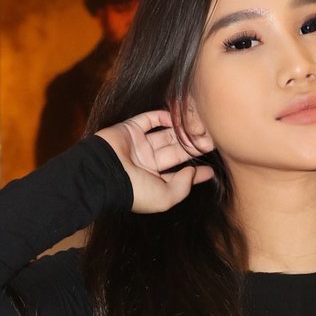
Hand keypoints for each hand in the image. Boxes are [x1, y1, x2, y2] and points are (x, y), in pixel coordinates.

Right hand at [95, 111, 214, 214]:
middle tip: (212, 140)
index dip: (195, 173)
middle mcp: (147, 162)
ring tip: (201, 125)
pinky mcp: (130, 129)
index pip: (178, 175)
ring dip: (182, 130)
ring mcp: (138, 145)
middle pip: (175, 151)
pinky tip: (178, 118)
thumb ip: (182, 187)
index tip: (211, 170)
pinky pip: (149, 119)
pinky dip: (163, 116)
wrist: (104, 173)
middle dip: (193, 146)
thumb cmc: (134, 190)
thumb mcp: (164, 198)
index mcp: (153, 180)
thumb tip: (192, 172)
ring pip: (166, 134)